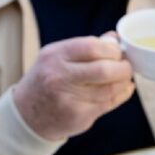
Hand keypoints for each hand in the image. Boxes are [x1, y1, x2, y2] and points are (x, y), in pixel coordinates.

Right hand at [13, 34, 133, 140]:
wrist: (27, 114)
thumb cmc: (47, 80)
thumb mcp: (56, 57)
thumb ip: (85, 48)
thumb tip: (115, 39)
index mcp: (54, 56)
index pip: (91, 47)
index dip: (112, 50)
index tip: (119, 53)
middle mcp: (59, 77)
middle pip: (103, 69)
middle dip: (123, 67)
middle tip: (127, 67)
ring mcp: (68, 98)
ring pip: (109, 88)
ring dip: (124, 82)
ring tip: (125, 78)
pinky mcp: (79, 115)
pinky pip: (109, 103)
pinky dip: (122, 94)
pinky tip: (124, 89)